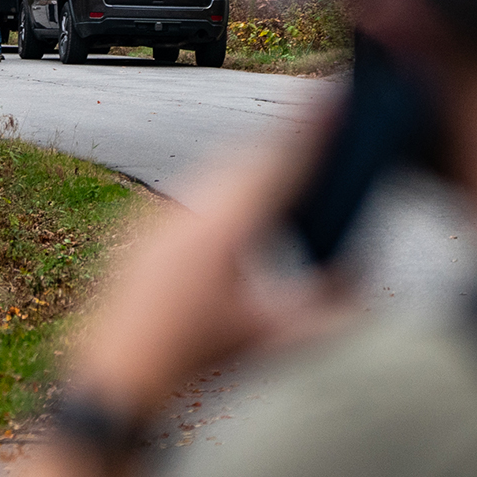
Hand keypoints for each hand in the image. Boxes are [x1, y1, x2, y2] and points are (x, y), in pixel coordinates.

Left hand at [63, 107, 344, 415]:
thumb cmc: (193, 356)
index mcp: (225, 226)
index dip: (311, 132)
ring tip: (281, 166)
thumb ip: (323, 306)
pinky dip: (219, 187)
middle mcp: (188, 208)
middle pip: (245, 156)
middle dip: (282, 143)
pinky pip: (188, 192)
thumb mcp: (270, 333)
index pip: (279, 163)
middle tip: (316, 129)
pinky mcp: (139, 230)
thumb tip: (359, 279)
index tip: (334, 104)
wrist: (117, 372)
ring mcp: (157, 216)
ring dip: (248, 165)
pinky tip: (230, 208)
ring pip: (213, 170)